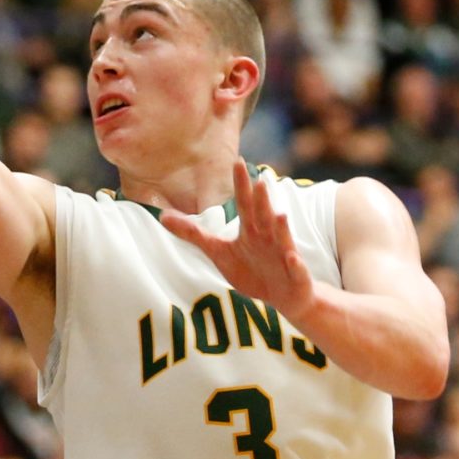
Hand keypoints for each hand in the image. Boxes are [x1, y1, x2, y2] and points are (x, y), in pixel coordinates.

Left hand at [157, 162, 314, 313]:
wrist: (283, 296)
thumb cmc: (251, 270)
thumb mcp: (218, 252)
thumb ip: (194, 234)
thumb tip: (162, 217)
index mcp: (251, 230)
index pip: (245, 204)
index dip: (241, 185)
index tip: (237, 161)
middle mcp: (269, 238)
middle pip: (263, 217)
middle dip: (262, 201)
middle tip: (259, 181)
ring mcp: (284, 255)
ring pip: (282, 239)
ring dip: (281, 228)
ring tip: (279, 215)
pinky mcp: (295, 276)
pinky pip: (296, 269)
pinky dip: (295, 263)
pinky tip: (293, 257)